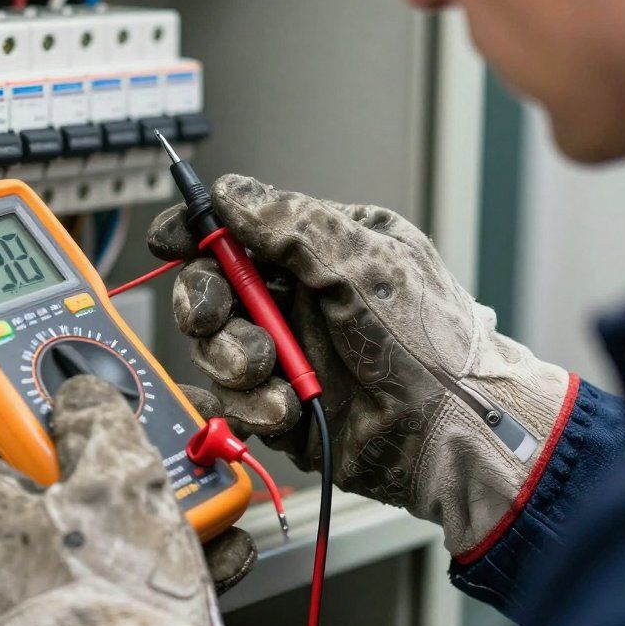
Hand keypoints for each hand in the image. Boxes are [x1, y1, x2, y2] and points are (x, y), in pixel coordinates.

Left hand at [0, 372, 253, 625]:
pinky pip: (53, 583)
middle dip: (42, 450)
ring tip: (145, 500)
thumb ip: (96, 417)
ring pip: (33, 534)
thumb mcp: (121, 475)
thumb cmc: (116, 601)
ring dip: (80, 509)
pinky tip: (148, 559)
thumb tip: (81, 396)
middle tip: (85, 430)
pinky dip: (91, 562)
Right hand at [148, 175, 572, 558]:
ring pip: (214, 346)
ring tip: (272, 372)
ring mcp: (286, 352)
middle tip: (216, 315)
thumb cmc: (432, 343)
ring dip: (233, 358)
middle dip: (206, 302)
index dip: (197, 231)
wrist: (452, 433)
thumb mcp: (365, 266)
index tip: (172, 239)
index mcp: (320, 252)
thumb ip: (292, 226)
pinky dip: (247, 405)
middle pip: (211, 287)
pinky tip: (282, 406)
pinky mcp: (277, 404)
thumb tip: (231, 192)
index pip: (240, 229)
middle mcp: (296, 299)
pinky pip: (229, 400)